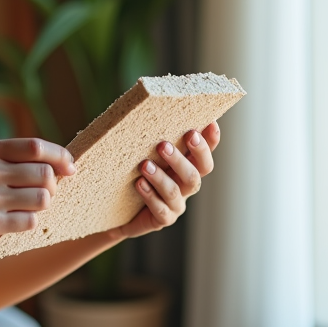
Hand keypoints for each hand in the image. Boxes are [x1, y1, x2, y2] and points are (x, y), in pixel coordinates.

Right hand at [0, 138, 76, 259]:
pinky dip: (29, 222)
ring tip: (28, 206)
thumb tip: (51, 161)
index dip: (60, 156)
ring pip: (42, 199)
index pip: (36, 147)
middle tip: (47, 191)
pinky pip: (29, 222)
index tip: (70, 166)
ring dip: (42, 205)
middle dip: (53, 184)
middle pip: (45, 174)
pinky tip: (16, 221)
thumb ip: (4, 157)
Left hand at [105, 121, 219, 240]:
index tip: (210, 123)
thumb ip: (151, 138)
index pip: (204, 153)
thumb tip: (145, 107)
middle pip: (196, 173)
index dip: (211, 140)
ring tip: (144, 165)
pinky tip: (139, 184)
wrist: (116, 207)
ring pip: (175, 191)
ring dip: (160, 177)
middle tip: (163, 144)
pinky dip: (150, 196)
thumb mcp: (141, 153)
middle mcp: (186, 185)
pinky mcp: (163, 219)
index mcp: (186, 165)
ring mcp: (176, 204)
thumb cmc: (131, 172)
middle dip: (182, 158)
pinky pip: (160, 210)